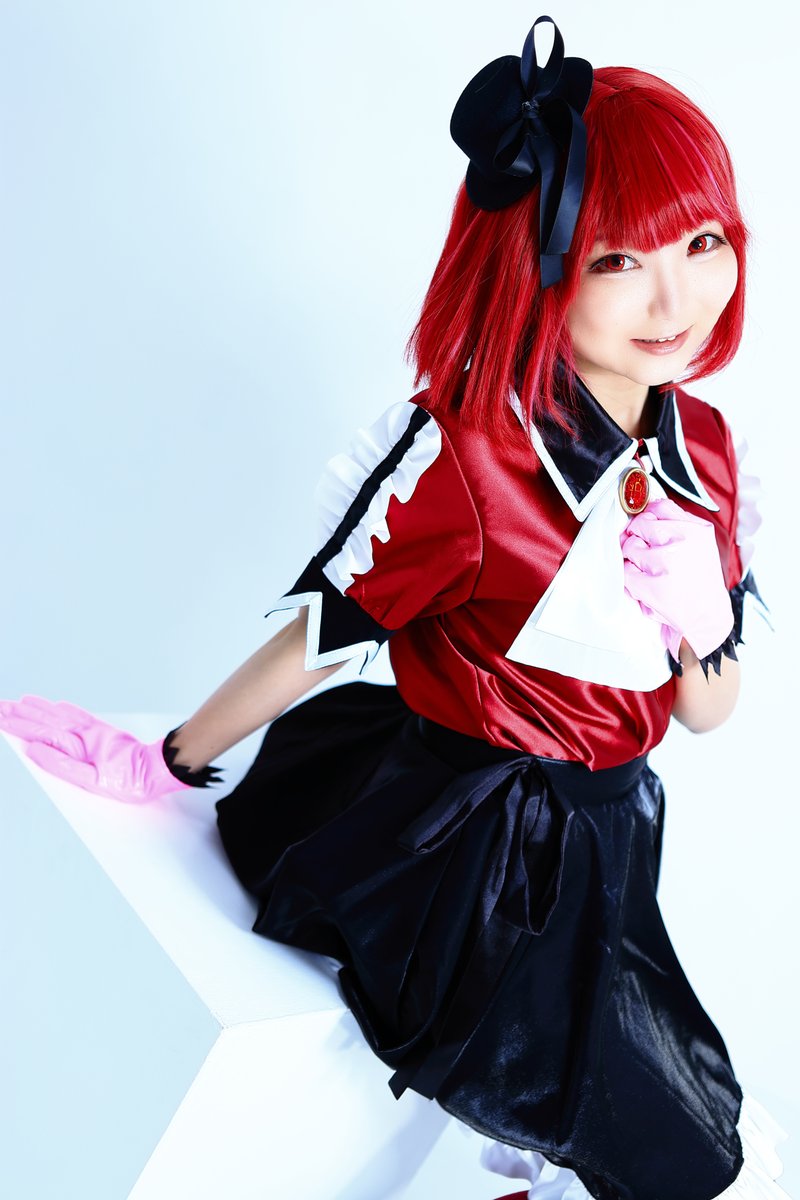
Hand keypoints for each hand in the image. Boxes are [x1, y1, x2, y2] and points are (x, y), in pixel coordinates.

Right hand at [0, 695, 191, 802]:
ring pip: (59, 716)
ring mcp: (93, 731)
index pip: (39, 733)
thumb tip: (34, 749)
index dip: (17, 725)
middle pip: (45, 721)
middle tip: (0, 706)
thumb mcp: (91, 781)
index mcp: (76, 745)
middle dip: (21, 714)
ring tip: (21, 701)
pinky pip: (79, 716)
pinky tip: (56, 705)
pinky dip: (65, 710)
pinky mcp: (103, 732)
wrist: (157, 770)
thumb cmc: (128, 781)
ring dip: (39, 709)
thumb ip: (60, 765)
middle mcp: (83, 734)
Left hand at [620, 497, 733, 660]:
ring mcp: (668, 564)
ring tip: (651, 573)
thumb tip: (646, 507)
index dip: (646, 517)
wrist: (709, 619)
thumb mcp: (700, 545)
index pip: (658, 507)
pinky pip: (626, 573)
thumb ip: (677, 523)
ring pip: (629, 547)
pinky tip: (647, 587)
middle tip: (649, 556)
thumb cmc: (700, 581)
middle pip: (639, 525)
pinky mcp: (654, 586)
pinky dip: (632, 581)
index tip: (646, 529)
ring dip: (634, 561)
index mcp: (697, 530)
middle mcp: (684, 542)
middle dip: (638, 539)